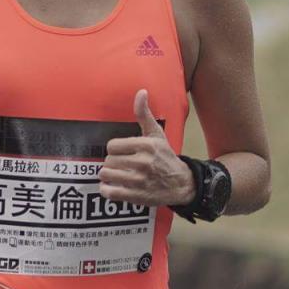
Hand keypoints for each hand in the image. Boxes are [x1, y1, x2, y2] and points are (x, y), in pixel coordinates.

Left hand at [99, 89, 192, 205]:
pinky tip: (111, 187)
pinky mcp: (136, 196)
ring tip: (115, 174)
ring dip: (108, 175)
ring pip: (107, 175)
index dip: (115, 150)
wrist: (181, 184)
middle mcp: (143, 163)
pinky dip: (106, 189)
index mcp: (146, 145)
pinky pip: (110, 192)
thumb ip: (144, 114)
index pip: (112, 146)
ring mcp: (139, 181)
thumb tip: (141, 92)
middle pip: (109, 161)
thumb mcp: (157, 134)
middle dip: (112, 163)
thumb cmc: (165, 157)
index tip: (121, 152)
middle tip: (121, 165)